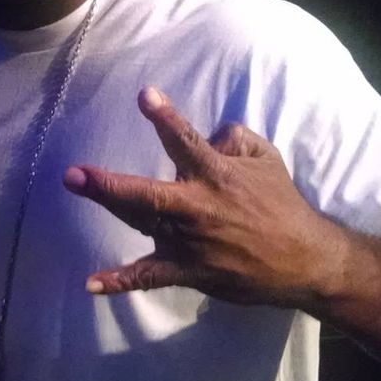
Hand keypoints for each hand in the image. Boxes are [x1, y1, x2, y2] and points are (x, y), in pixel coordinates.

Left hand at [61, 87, 348, 309]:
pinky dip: (121, 281)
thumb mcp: (267, 158)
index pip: (188, 142)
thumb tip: (207, 134)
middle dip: (109, 183)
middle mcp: (198, 208)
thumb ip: (234, 138)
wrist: (306, 261)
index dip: (166, 118)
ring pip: (143, 223)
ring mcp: (191, 243)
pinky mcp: (189, 271)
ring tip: (77, 189)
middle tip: (75, 173)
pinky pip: (150, 277)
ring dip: (110, 206)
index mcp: (218, 176)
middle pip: (147, 194)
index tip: (145, 96)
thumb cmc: (281, 204)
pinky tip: (91, 283)